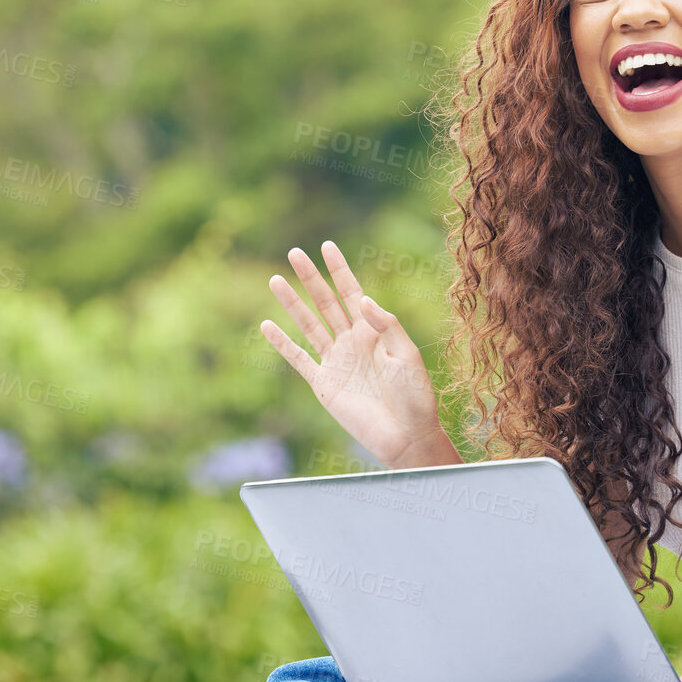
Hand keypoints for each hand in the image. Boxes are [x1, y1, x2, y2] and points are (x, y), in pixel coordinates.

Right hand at [260, 240, 450, 468]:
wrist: (406, 436)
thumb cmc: (415, 396)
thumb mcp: (407, 356)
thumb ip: (386, 325)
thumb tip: (362, 298)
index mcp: (374, 331)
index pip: (352, 292)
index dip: (340, 269)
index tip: (326, 246)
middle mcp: (352, 341)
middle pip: (326, 302)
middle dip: (310, 277)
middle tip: (294, 252)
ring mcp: (336, 362)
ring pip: (309, 324)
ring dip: (292, 303)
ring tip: (275, 280)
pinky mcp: (324, 384)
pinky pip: (298, 359)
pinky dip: (283, 343)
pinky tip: (267, 325)